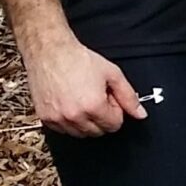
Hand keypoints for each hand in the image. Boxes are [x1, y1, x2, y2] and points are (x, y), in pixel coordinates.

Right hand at [26, 39, 147, 136]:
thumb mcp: (113, 74)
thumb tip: (140, 114)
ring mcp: (57, 119)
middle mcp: (74, 116)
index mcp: (93, 106)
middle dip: (102, 117)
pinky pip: (63, 130)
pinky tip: (70, 103)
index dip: (115, 111)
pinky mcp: (45, 118)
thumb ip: (129, 97)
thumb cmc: (79, 60)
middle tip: (96, 97)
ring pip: (80, 133)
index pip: (114, 125)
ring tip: (83, 99)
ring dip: (86, 121)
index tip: (109, 98)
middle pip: (98, 132)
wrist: (50, 52)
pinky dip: (70, 122)